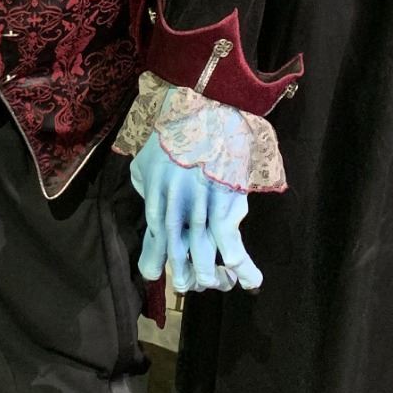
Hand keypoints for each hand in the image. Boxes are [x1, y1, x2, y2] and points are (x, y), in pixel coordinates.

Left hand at [132, 131, 262, 296]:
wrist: (209, 107)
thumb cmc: (177, 132)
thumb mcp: (148, 158)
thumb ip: (146, 184)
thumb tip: (148, 204)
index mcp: (155, 194)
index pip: (155, 236)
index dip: (154, 260)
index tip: (154, 274)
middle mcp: (176, 204)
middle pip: (178, 251)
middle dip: (183, 275)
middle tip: (189, 285)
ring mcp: (203, 204)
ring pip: (204, 252)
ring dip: (210, 276)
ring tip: (217, 284)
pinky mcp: (227, 200)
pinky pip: (231, 239)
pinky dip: (240, 264)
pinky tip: (247, 280)